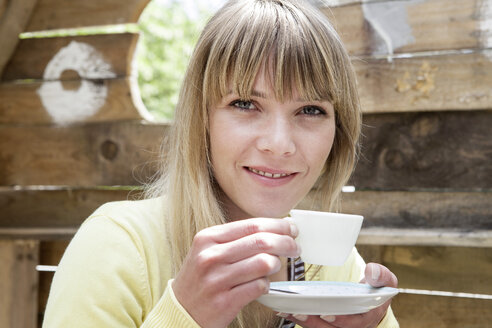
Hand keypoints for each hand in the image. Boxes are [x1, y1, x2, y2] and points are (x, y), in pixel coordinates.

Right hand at [172, 218, 299, 327]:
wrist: (181, 310)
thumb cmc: (200, 278)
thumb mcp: (209, 250)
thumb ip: (236, 239)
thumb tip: (273, 229)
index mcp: (208, 238)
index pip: (252, 224)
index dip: (277, 225)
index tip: (291, 228)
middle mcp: (211, 256)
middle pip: (261, 241)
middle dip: (286, 242)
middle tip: (295, 247)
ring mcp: (217, 280)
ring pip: (264, 263)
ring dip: (277, 264)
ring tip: (276, 266)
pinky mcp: (225, 302)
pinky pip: (259, 287)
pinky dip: (267, 284)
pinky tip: (263, 283)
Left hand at [281, 263, 397, 327]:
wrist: (371, 299)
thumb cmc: (376, 289)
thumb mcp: (384, 280)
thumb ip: (380, 275)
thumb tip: (371, 270)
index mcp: (367, 317)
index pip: (354, 323)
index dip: (340, 320)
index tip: (326, 314)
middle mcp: (352, 327)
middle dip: (313, 322)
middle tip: (297, 311)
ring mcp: (338, 327)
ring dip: (302, 320)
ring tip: (286, 310)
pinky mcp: (326, 325)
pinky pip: (312, 324)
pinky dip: (299, 317)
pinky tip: (285, 310)